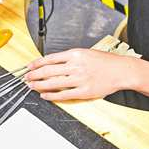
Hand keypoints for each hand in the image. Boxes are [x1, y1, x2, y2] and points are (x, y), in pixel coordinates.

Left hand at [24, 49, 139, 100]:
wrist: (122, 71)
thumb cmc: (106, 62)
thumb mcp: (87, 52)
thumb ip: (71, 57)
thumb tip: (54, 62)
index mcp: (76, 54)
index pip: (50, 58)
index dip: (37, 63)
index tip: (29, 67)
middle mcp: (76, 66)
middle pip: (48, 70)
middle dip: (34, 75)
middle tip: (26, 77)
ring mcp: (79, 79)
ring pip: (53, 83)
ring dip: (40, 85)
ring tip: (32, 86)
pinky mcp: (84, 91)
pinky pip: (63, 94)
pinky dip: (52, 95)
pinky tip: (45, 95)